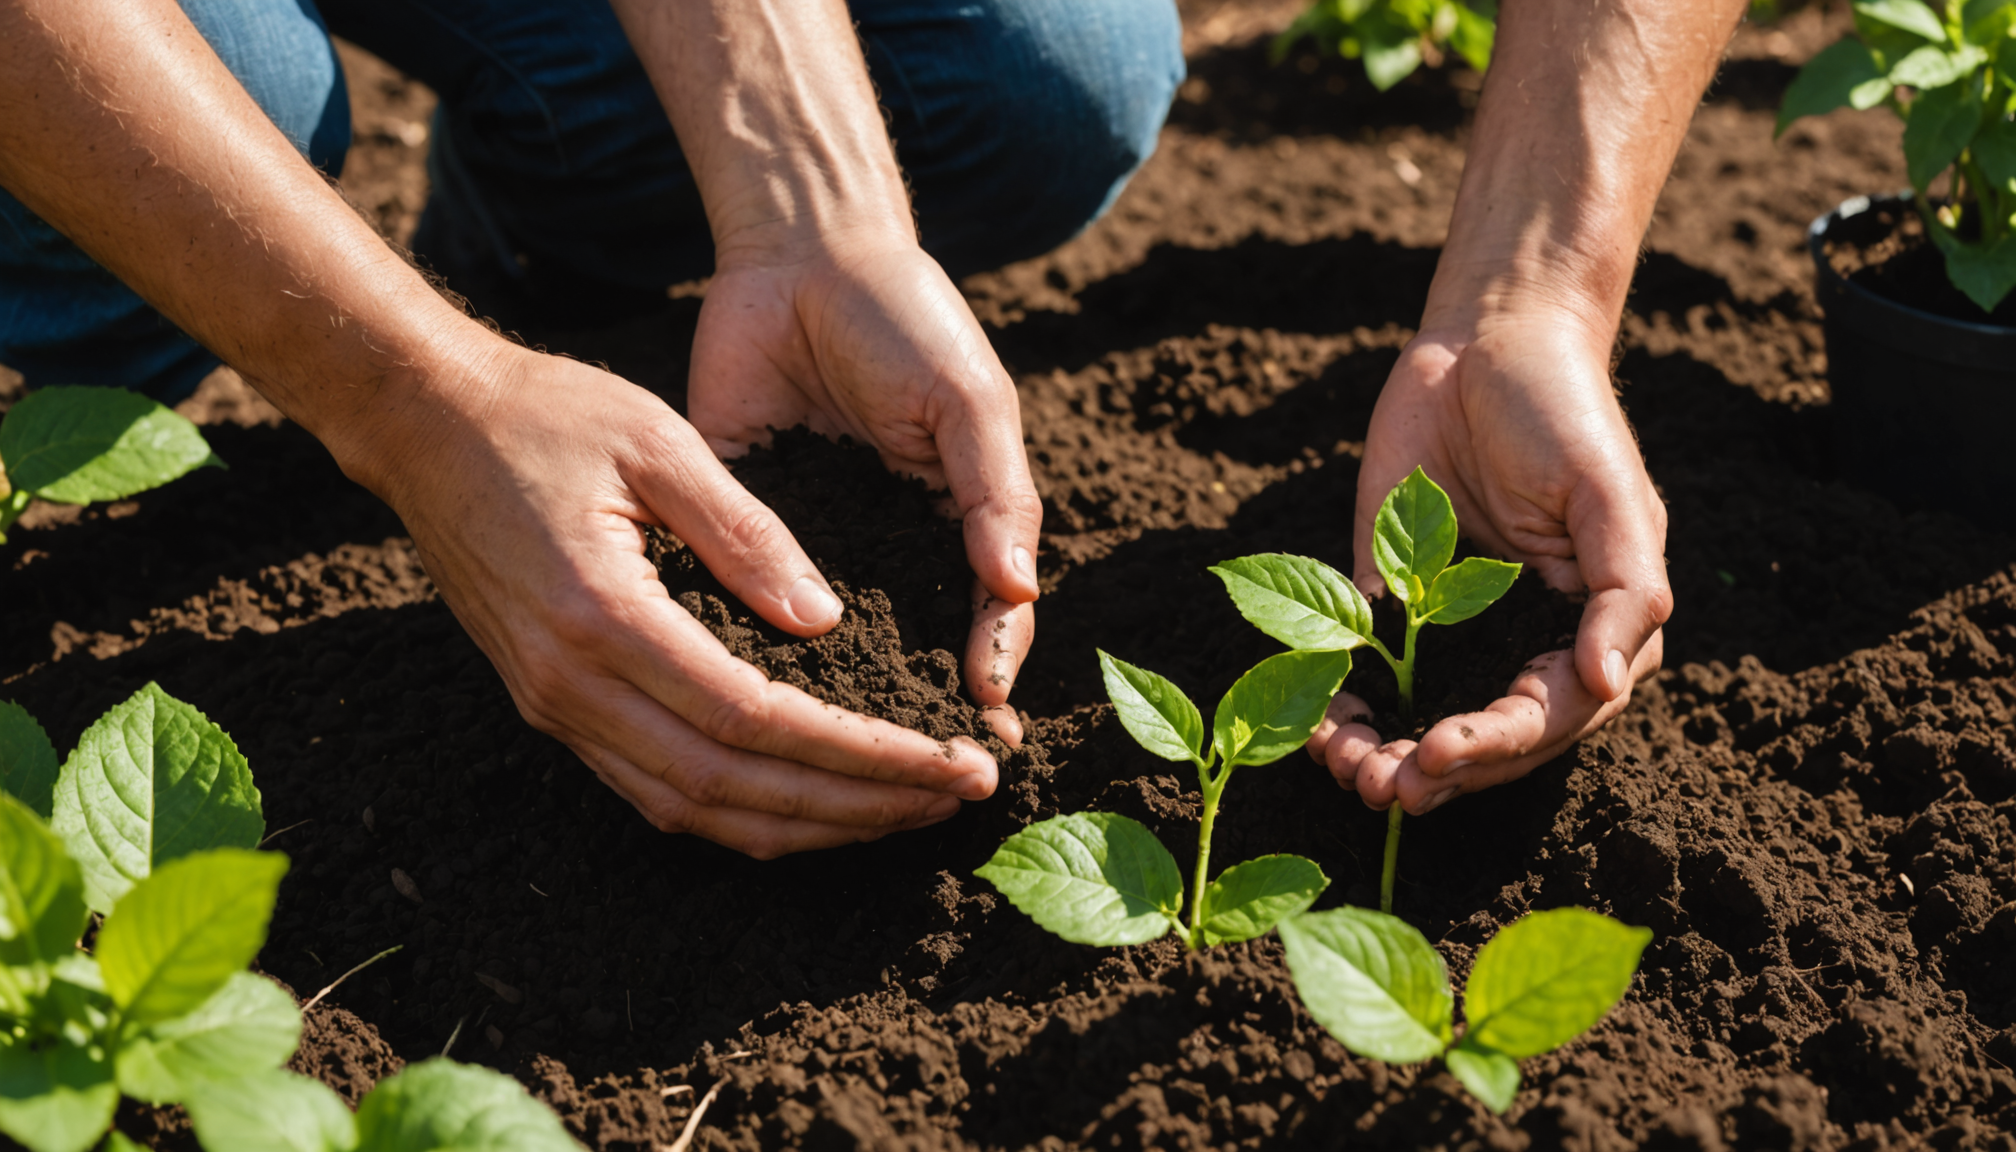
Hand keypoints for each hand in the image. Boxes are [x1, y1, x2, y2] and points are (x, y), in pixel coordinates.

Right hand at [369, 341, 1000, 857]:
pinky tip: (813, 799)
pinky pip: (656, 790)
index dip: (861, 755)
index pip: (756, 721)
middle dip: (855, 807)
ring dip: (805, 823)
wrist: (424, 424)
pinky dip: (742, 810)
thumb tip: (825, 622)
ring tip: (903, 811)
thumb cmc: (546, 414)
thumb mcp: (661, 442)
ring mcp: (554, 707)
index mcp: (603, 614)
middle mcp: (571, 685)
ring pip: (693, 810)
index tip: (948, 760)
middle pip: (733, 789)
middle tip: (953, 799)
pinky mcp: (552, 707)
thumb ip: (747, 533)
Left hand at [685, 232, 1042, 743]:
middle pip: (909, 645)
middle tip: (923, 773)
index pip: (986, 615)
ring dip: (836, 692)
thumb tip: (1017, 589)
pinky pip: (747, 591)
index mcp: (954, 522)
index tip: (986, 722)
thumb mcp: (967, 400)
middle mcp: (886, 547)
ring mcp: (815, 541)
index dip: (992, 669)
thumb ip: (993, 491)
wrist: (799, 254)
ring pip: (830, 635)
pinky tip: (748, 686)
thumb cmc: (906, 319)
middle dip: (915, 706)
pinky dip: (753, 637)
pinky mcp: (742, 522)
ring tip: (840, 758)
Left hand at [1307, 311, 1670, 813]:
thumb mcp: (1609, 497)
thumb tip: (1608, 684)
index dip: (1496, 744)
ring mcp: (1453, 626)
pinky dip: (1341, 706)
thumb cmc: (1566, 414)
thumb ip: (1623, 593)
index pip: (1548, 716)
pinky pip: (1363, 671)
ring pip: (1423, 718)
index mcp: (1591, 630)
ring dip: (1386, 755)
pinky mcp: (1388, 596)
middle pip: (1484, 737)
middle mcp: (1522, 641)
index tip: (1439, 753)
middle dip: (1436, 772)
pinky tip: (1318, 729)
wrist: (1487, 338)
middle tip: (1383, 791)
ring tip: (1347, 772)